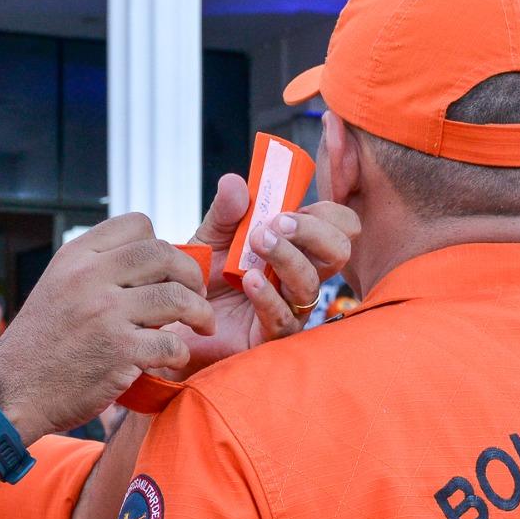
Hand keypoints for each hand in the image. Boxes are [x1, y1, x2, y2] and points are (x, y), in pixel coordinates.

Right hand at [0, 213, 212, 441]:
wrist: (12, 393)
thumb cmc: (40, 345)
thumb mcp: (58, 287)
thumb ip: (97, 270)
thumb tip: (149, 260)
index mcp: (75, 256)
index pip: (137, 224)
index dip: (161, 244)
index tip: (164, 270)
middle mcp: (89, 277)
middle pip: (164, 254)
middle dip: (191, 274)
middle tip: (196, 295)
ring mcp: (104, 314)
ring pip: (177, 297)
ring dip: (199, 313)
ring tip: (202, 326)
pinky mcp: (118, 352)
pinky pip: (171, 344)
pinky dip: (181, 353)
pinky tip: (173, 358)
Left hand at [170, 173, 358, 375]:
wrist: (181, 313)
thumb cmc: (206, 275)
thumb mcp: (212, 235)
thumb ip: (226, 210)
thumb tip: (236, 182)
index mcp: (298, 246)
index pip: (338, 225)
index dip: (327, 213)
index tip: (290, 207)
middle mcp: (301, 275)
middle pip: (338, 252)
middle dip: (313, 232)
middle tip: (276, 224)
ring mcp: (291, 308)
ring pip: (310, 284)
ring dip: (286, 258)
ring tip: (257, 243)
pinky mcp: (271, 336)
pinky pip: (282, 318)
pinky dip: (267, 296)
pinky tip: (249, 279)